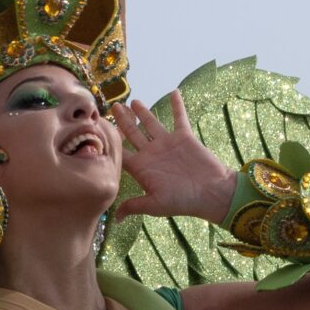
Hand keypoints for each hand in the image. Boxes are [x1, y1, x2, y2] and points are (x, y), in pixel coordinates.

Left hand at [110, 91, 232, 220]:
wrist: (212, 193)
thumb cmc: (183, 201)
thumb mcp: (155, 205)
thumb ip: (134, 205)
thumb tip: (115, 218)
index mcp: (142, 168)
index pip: (121, 153)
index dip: (110, 142)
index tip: (98, 129)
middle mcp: (152, 154)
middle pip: (133, 134)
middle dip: (123, 121)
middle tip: (113, 107)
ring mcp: (167, 144)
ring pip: (152, 123)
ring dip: (143, 112)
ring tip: (133, 101)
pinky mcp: (184, 137)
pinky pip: (179, 117)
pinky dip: (177, 105)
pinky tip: (173, 91)